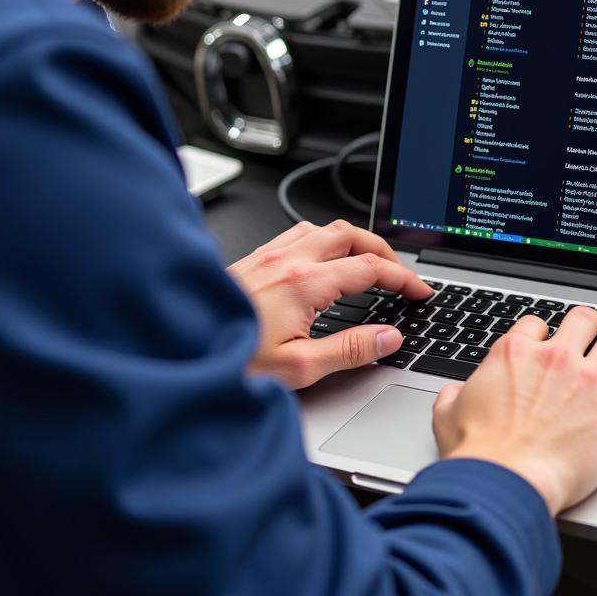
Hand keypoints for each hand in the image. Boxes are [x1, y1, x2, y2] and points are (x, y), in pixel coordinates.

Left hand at [228, 220, 431, 389]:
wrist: (176, 351)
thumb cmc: (228, 361)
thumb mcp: (298, 368)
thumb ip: (350, 350)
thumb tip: (388, 338)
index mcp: (305, 283)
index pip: (371, 268)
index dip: (404, 278)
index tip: (420, 291)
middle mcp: (287, 261)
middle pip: (351, 235)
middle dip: (384, 249)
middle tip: (401, 273)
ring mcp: (267, 256)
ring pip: (323, 228)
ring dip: (352, 240)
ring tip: (367, 261)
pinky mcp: (251, 261)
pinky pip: (296, 235)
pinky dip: (322, 240)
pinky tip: (320, 259)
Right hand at [431, 307, 596, 514]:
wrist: (506, 482)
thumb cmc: (480, 453)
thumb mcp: (448, 413)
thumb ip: (455, 394)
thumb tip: (455, 393)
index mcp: (515, 353)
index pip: (537, 325)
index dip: (543, 334)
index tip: (547, 344)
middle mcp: (556, 358)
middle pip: (583, 320)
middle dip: (588, 324)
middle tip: (592, 331)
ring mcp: (589, 382)